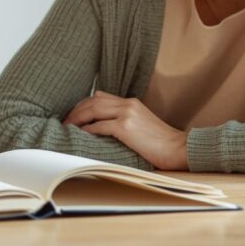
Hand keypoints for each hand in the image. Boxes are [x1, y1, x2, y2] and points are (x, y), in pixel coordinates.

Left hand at [63, 91, 188, 169]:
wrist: (179, 148)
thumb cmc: (162, 143)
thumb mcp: (143, 125)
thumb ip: (126, 121)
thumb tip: (104, 128)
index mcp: (131, 103)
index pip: (100, 97)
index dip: (84, 104)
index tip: (74, 115)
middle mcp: (128, 104)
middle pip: (93, 100)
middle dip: (76, 110)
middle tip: (65, 121)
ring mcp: (127, 114)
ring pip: (93, 109)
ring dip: (77, 118)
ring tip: (67, 127)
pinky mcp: (126, 127)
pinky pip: (99, 125)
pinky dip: (87, 129)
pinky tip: (80, 134)